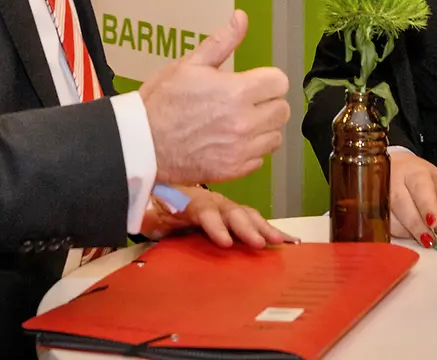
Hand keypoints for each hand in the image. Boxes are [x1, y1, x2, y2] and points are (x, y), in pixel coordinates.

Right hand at [139, 11, 289, 183]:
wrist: (141, 142)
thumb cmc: (162, 102)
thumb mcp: (189, 64)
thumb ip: (222, 42)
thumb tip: (241, 18)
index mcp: (236, 92)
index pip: (280, 82)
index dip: (268, 79)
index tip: (255, 81)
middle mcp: (244, 122)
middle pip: (282, 109)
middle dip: (268, 102)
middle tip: (247, 101)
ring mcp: (240, 149)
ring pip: (275, 136)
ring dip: (263, 127)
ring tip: (241, 121)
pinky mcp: (234, 170)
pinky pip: (261, 158)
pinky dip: (252, 150)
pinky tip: (232, 141)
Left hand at [139, 186, 297, 248]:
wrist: (169, 193)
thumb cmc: (163, 205)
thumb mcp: (152, 212)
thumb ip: (152, 217)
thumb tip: (148, 219)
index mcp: (193, 202)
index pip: (206, 212)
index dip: (216, 226)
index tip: (225, 240)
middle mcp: (214, 202)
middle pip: (232, 213)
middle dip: (246, 228)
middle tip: (258, 243)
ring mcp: (227, 208)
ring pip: (247, 215)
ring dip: (263, 228)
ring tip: (278, 241)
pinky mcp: (236, 216)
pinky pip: (255, 220)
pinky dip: (271, 229)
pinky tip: (288, 240)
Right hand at [388, 150, 436, 245]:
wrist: (391, 166)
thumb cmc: (416, 176)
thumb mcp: (436, 181)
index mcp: (415, 173)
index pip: (420, 188)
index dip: (426, 206)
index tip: (433, 221)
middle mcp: (394, 181)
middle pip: (402, 204)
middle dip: (416, 224)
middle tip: (429, 239)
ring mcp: (379, 194)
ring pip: (389, 216)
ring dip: (406, 231)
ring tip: (421, 238)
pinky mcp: (370, 207)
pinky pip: (381, 224)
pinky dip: (395, 233)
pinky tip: (406, 234)